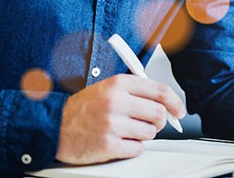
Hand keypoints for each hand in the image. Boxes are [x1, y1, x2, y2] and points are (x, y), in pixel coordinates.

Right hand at [55, 74, 185, 163]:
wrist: (54, 127)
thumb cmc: (83, 109)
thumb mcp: (108, 89)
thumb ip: (136, 92)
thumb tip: (166, 102)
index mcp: (119, 84)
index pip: (160, 91)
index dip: (175, 102)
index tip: (179, 111)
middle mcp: (116, 102)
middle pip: (159, 113)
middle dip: (160, 122)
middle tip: (151, 124)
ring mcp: (112, 124)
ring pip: (150, 133)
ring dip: (144, 135)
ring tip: (127, 132)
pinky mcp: (107, 145)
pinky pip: (137, 149)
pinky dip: (132, 148)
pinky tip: (119, 142)